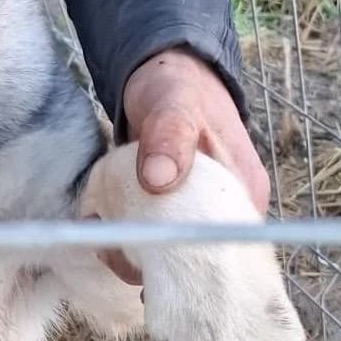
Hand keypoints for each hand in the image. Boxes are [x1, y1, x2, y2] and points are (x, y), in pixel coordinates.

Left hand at [98, 49, 269, 285]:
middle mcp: (225, 215)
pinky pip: (148, 240)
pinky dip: (122, 235)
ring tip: (97, 218)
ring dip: (125, 247)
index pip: (219, 254)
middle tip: (105, 235)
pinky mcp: (171, 214)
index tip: (130, 246)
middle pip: (188, 264)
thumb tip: (159, 181)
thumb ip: (169, 135)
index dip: (175, 263)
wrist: (162, 77)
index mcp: (243, 196)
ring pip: (163, 257)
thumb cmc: (175, 86)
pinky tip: (98, 216)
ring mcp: (198, 216)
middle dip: (142, 259)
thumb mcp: (174, 102)